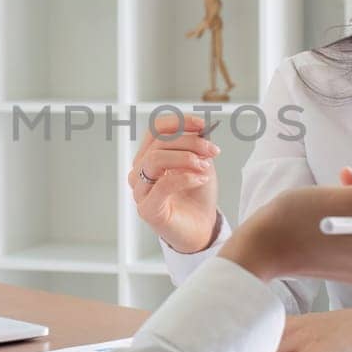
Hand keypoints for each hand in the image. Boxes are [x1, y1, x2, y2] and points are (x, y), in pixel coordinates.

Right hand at [128, 113, 221, 253]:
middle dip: (190, 142)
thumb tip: (198, 128)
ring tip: (205, 166)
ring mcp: (140, 191)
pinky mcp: (147, 209)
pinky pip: (163, 185)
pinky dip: (186, 178)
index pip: (155, 130)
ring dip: (186, 158)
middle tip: (213, 150)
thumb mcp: (200, 163)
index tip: (203, 125)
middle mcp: (139, 172)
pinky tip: (201, 180)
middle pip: (158, 143)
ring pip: (155, 160)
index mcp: (148, 157)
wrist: (201, 229)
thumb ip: (196, 147)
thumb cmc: (197, 196)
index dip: (179, 123)